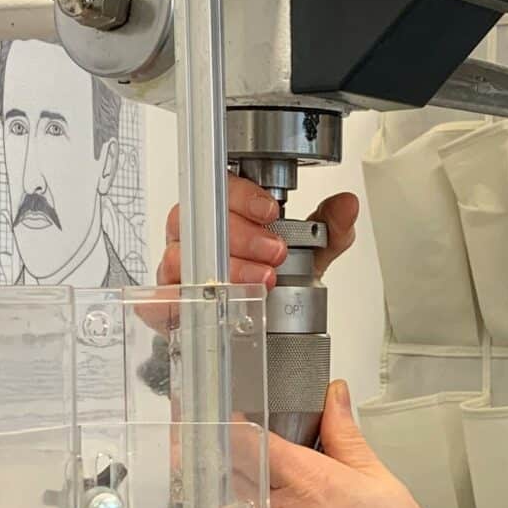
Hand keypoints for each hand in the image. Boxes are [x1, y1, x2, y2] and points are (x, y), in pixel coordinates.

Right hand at [160, 176, 360, 287]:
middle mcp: (197, 235)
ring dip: (226, 267)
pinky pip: (160, 296)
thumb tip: (346, 206)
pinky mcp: (169, 303)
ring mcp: (180, 268)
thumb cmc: (276, 275)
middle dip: (242, 235)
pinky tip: (213, 301)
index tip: (271, 211)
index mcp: (225, 212)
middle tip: (274, 251)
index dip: (243, 195)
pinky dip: (181, 298)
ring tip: (261, 279)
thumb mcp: (311, 251)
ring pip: (182, 256)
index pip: (219, 186)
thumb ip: (330, 227)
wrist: (265, 322)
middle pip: (198, 219)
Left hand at [216, 380, 483, 507]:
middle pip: (224, 469)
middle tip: (227, 442)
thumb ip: (347, 438)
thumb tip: (334, 397)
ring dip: (224, 493)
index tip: (231, 413)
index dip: (231, 419)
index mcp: (310, 482)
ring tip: (241, 487)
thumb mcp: (384, 485)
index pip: (246, 436)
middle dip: (220, 451)